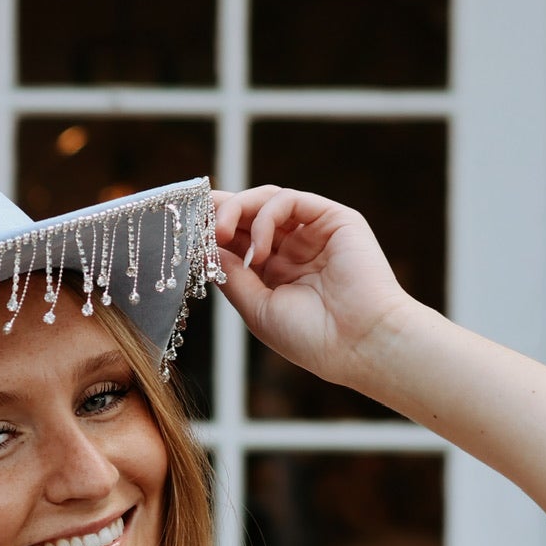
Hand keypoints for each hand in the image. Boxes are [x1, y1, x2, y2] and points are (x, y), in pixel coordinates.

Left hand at [210, 185, 418, 394]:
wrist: (361, 345)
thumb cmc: (312, 337)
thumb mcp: (257, 308)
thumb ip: (230, 275)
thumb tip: (204, 247)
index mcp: (277, 272)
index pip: (239, 240)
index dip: (211, 231)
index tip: (185, 231)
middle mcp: (295, 248)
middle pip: (250, 214)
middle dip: (219, 212)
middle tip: (195, 218)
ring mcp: (315, 232)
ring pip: (268, 200)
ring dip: (237, 210)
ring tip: (221, 234)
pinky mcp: (334, 219)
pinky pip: (290, 200)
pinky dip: (266, 215)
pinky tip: (259, 248)